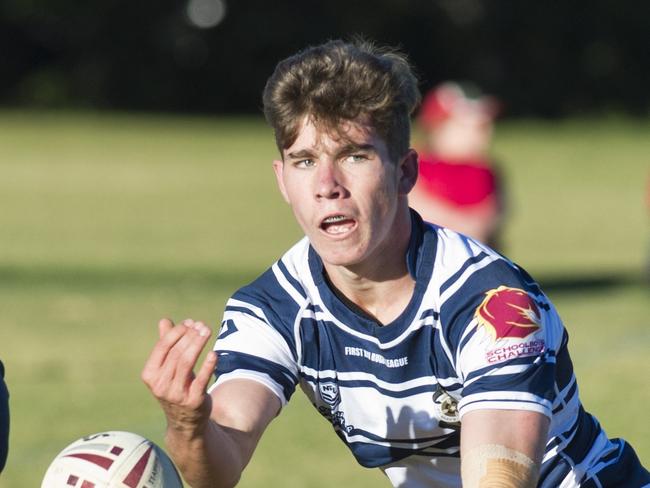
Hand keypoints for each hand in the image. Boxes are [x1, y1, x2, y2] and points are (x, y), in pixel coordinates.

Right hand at [141, 318, 217, 437]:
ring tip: (207, 331)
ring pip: (187, 363)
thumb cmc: (175, 386)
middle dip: (190, 336)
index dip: (177, 332)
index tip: (190, 322)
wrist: (185, 421)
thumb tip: (164, 321)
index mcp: (150, 375)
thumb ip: (166, 344)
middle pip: (176, 353)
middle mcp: (160, 385)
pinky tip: (214, 353)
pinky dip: (208, 365)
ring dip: (198, 344)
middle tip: (202, 325)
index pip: (162, 347)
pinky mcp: (193, 401)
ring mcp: (176, 394)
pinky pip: (201, 380)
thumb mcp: (168, 367)